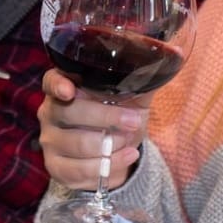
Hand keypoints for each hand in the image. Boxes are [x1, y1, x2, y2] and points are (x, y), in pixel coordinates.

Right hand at [38, 68, 149, 191]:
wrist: (116, 154)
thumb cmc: (120, 117)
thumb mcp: (132, 97)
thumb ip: (143, 79)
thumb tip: (172, 53)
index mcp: (64, 86)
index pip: (51, 81)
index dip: (58, 84)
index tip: (69, 90)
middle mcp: (50, 111)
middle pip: (70, 112)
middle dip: (106, 117)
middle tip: (133, 121)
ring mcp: (50, 140)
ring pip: (79, 143)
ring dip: (111, 144)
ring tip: (129, 141)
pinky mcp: (56, 167)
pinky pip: (81, 169)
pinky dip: (110, 165)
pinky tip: (126, 156)